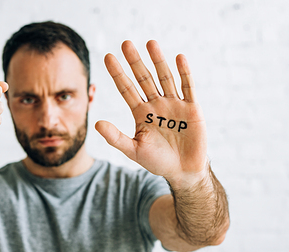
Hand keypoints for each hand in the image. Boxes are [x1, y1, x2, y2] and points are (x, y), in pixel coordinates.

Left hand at [95, 40, 207, 187]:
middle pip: (144, 79)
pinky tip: (179, 58)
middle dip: (135, 61)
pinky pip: (187, 87)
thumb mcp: (134, 150)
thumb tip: (96, 123)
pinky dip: (184, 73)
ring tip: (150, 43)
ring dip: (158, 61)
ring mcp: (174, 104)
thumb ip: (116, 137)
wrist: (183, 171)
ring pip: (164, 78)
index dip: (117, 73)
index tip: (107, 57)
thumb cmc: (157, 161)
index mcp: (141, 113)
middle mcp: (156, 104)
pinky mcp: (191, 108)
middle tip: (125, 43)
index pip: (126, 89)